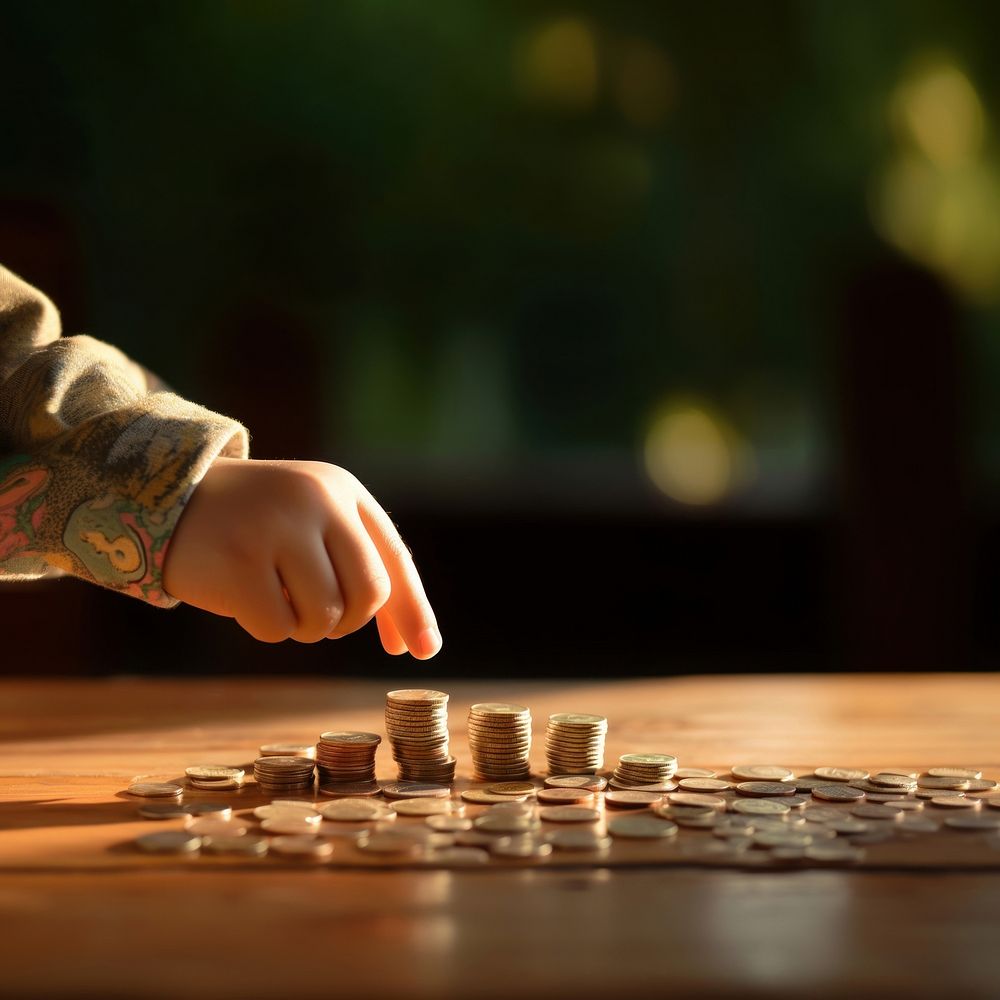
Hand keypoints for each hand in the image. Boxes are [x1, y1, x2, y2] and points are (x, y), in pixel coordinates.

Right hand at [161, 457, 441, 657]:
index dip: (412, 609)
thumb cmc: (255, 524)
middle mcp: (315, 500)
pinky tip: (244, 598)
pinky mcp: (240, 563)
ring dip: (304, 626)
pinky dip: (266, 628)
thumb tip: (412, 641)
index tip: (425, 651)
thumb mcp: (312, 521)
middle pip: (368, 594)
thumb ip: (359, 564)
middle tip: (320, 617)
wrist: (169, 500)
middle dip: (348, 621)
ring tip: (276, 598)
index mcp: (341, 489)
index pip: (394, 559)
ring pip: (325, 617)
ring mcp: (277, 529)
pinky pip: (277, 628)